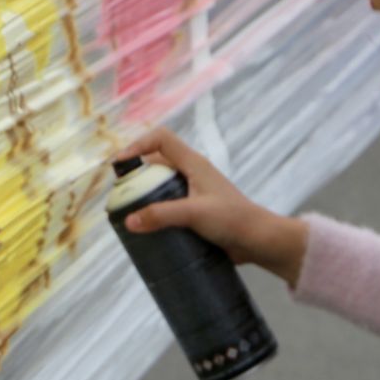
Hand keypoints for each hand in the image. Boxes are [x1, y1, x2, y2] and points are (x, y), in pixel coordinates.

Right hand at [117, 127, 308, 285]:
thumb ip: (162, 215)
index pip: (161, 139)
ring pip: (162, 184)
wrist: (258, 240)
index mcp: (193, 163)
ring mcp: (195, 191)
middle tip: (120, 193)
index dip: (138, 144)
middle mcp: (192, 173)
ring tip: (129, 211)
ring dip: (145, 194)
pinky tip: (149, 226)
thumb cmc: (232, 219)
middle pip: (157, 162)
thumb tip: (129, 221)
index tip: (120, 164)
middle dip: (136, 174)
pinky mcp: (196, 210)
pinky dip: (156, 210)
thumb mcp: (194, 214)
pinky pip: (170, 203)